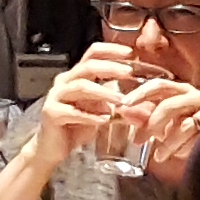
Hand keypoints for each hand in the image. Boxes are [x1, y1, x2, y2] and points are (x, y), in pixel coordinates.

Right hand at [32, 45, 141, 160]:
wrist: (53, 148)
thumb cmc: (76, 128)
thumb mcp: (102, 114)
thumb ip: (121, 108)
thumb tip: (147, 107)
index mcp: (76, 76)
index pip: (92, 54)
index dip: (110, 50)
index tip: (130, 52)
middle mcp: (65, 82)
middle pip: (88, 66)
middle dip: (110, 68)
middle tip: (129, 72)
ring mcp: (56, 96)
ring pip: (81, 86)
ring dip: (103, 92)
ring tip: (120, 100)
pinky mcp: (52, 113)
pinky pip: (72, 112)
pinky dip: (90, 115)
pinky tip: (104, 120)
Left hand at [109, 77, 199, 181]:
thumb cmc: (186, 132)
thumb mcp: (163, 124)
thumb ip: (143, 118)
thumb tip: (121, 111)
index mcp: (181, 90)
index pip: (158, 85)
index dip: (140, 93)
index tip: (123, 105)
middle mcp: (196, 95)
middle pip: (169, 105)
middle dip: (151, 124)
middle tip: (138, 140)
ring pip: (183, 125)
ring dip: (168, 143)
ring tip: (159, 156)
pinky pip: (197, 137)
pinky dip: (185, 147)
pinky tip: (180, 154)